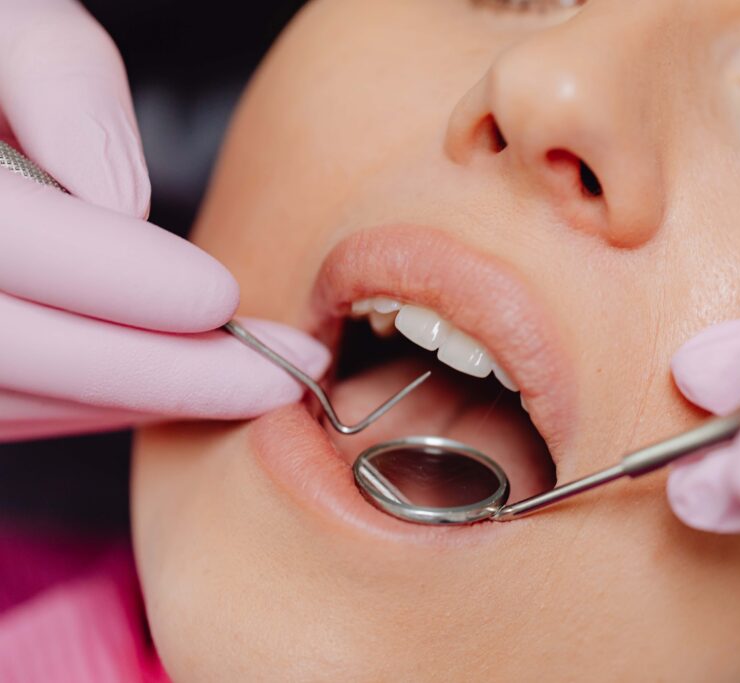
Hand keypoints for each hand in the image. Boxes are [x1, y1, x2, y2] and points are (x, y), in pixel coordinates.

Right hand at [0, 0, 328, 440]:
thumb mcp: (11, 20)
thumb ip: (60, 84)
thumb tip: (121, 202)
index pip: (10, 241)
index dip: (121, 281)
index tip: (223, 295)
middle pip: (15, 348)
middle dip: (160, 371)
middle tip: (278, 372)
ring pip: (11, 398)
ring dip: (137, 400)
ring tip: (242, 381)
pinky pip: (5, 408)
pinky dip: (93, 405)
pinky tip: (169, 381)